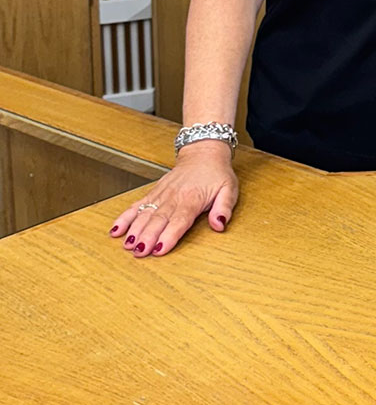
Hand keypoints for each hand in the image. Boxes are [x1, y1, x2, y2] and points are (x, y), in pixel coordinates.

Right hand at [108, 143, 238, 257]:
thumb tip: (219, 224)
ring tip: (126, 244)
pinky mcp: (153, 192)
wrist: (203, 152)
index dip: (169, 236)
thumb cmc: (217, 173)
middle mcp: (174, 198)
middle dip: (147, 237)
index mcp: (192, 199)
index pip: (179, 220)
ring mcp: (161, 195)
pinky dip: (125, 217)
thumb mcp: (229, 189)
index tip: (159, 249)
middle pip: (158, 220)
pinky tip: (116, 230)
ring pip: (145, 214)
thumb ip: (224, 208)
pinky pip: (136, 205)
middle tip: (139, 252)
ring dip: (134, 230)